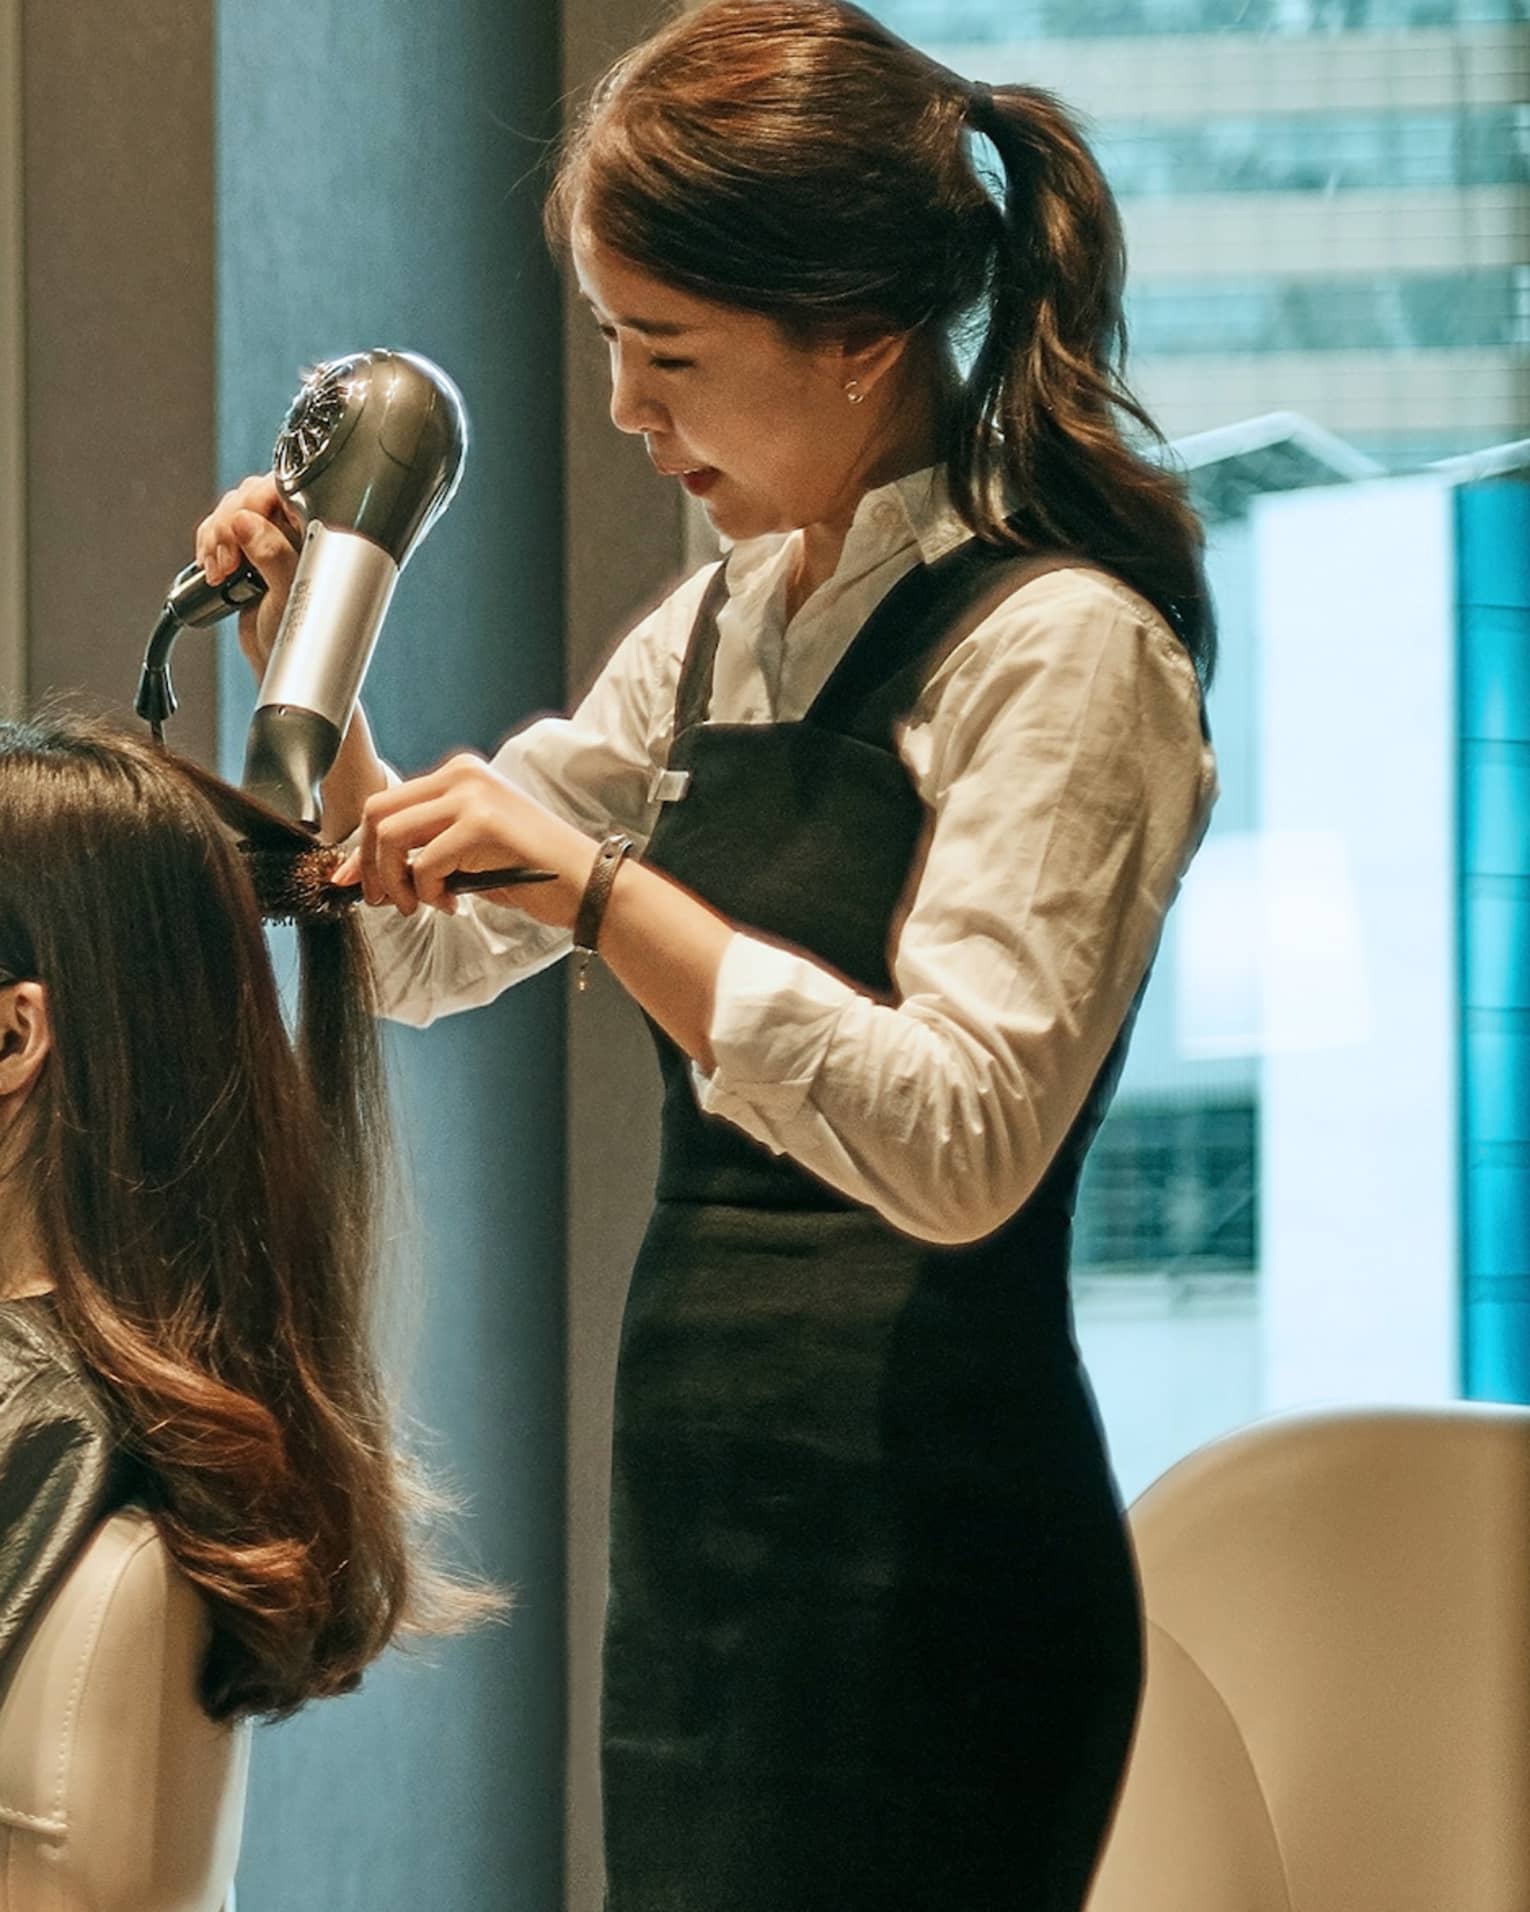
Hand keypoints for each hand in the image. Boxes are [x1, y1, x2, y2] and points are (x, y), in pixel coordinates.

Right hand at [194, 472, 301, 677]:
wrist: (280, 666)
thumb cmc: (302, 637)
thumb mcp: (290, 595)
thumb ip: (273, 555)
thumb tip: (246, 522)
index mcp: (319, 531)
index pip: (284, 488)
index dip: (256, 500)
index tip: (244, 526)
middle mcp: (296, 529)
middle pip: (250, 495)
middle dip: (229, 524)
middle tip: (229, 562)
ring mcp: (270, 539)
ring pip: (231, 511)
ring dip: (215, 538)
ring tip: (221, 574)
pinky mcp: (247, 552)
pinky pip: (218, 530)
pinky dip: (207, 547)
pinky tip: (214, 573)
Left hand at [330, 751, 599, 923]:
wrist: (587, 883)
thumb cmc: (531, 872)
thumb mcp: (468, 852)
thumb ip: (422, 850)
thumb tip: (363, 875)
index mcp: (459, 775)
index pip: (387, 802)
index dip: (364, 847)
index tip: (355, 882)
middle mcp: (462, 776)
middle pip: (378, 812)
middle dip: (369, 863)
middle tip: (383, 899)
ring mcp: (472, 796)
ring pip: (392, 834)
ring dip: (395, 880)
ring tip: (418, 904)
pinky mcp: (482, 824)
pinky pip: (424, 862)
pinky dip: (428, 892)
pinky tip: (452, 903)